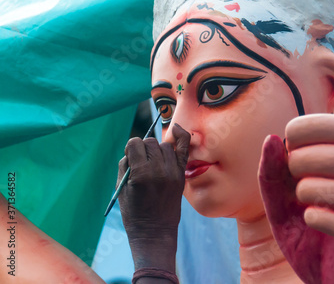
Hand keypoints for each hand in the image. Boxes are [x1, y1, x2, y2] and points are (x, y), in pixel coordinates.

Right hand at [117, 123, 189, 270]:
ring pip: (164, 145)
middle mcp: (159, 169)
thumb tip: (134, 146)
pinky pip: (184, 148)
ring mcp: (173, 171)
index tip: (130, 158)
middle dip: (142, 149)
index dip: (130, 149)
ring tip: (151, 163)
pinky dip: (181, 136)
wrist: (155, 232)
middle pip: (150, 143)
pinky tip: (176, 129)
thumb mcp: (122, 187)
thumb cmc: (134, 212)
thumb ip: (126, 163)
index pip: (135, 144)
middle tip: (140, 163)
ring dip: (156, 150)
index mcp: (141, 173)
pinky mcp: (181, 175)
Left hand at [258, 114, 333, 283]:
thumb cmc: (316, 223)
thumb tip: (272, 139)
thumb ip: (275, 169)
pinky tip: (311, 219)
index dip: (308, 129)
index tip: (290, 144)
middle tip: (293, 175)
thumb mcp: (285, 196)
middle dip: (302, 161)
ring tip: (302, 198)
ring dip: (307, 191)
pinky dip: (317, 219)